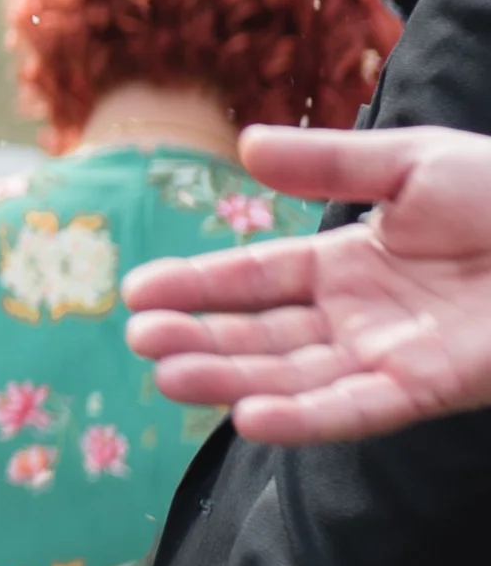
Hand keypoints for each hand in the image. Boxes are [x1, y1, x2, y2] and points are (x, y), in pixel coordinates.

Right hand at [122, 124, 490, 440]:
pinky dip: (304, 419)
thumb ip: (329, 162)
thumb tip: (246, 145)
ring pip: (292, 378)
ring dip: (229, 380)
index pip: (256, 279)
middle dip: (199, 340)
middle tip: (140, 339)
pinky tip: (249, 418)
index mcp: (350, 263)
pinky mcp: (428, 389)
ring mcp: (389, 357)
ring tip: (167, 375)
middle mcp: (359, 318)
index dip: (198, 285)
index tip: (137, 291)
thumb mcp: (412, 163)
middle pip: (261, 336)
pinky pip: (356, 410)